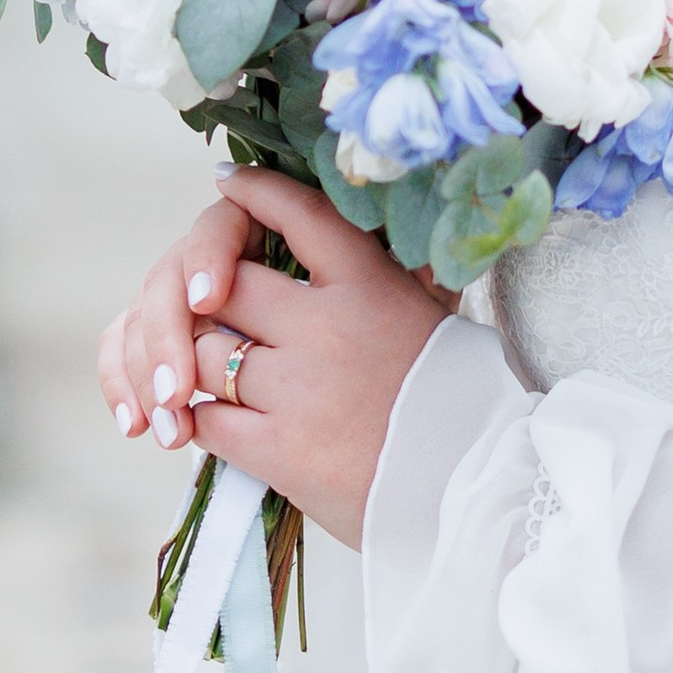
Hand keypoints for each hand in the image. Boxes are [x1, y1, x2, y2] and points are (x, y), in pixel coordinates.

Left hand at [96, 169, 455, 548]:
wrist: (475, 488)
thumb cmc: (456, 401)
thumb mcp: (429, 317)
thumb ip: (380, 282)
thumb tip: (331, 243)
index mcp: (370, 286)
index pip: (298, 215)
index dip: (255, 193)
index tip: (228, 184)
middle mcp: (326, 327)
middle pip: (228, 284)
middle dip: (207, 296)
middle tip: (205, 309)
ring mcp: (298, 389)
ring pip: (204, 353)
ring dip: (197, 364)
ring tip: (207, 374)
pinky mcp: (279, 450)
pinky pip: (207, 419)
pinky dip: (201, 419)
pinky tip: (212, 422)